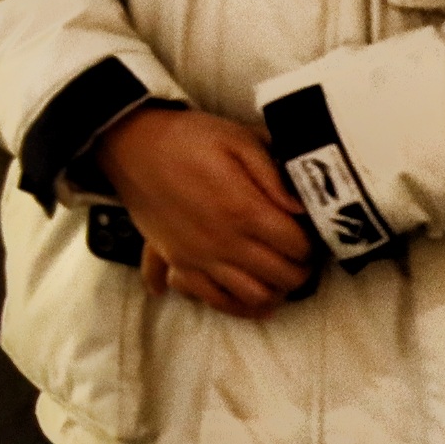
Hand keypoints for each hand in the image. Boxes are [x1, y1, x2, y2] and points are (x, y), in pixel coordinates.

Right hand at [95, 106, 314, 318]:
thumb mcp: (238, 139)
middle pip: (282, 277)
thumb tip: (303, 208)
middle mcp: (224, 241)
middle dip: (301, 270)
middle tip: (301, 255)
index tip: (311, 232)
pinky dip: (238, 305)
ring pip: (254, 297)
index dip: (313, 243)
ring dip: (275, 291)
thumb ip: (274, 174)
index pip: (298, 246)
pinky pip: (215, 300)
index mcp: (244, 209)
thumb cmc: (189, 138)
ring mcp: (200, 257)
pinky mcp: (179, 263)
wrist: (131, 144)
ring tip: (279, 273)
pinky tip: (250, 295)